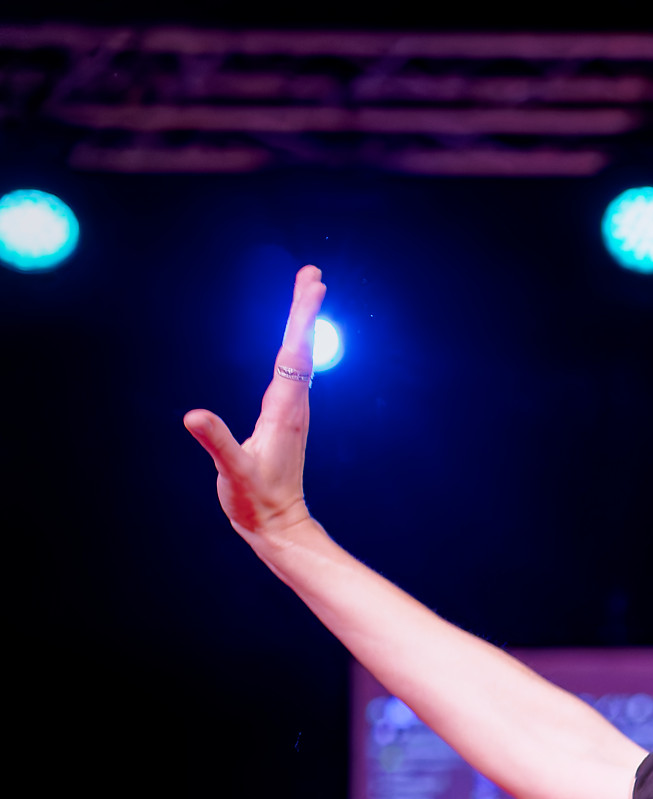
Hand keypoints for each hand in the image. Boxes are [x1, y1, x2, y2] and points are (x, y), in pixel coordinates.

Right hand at [182, 265, 327, 544]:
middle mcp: (293, 406)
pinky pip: (293, 373)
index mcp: (284, 410)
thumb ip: (216, 442)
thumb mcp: (232, 471)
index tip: (311, 288)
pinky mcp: (285, 419)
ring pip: (300, 358)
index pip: (294, 354)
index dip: (301, 319)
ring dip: (303, 325)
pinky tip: (293, 342)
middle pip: (301, 348)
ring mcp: (291, 412)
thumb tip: (194, 415)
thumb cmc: (255, 500)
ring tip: (308, 294)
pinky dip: (294, 347)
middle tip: (313, 274)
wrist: (277, 525)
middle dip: (305, 310)